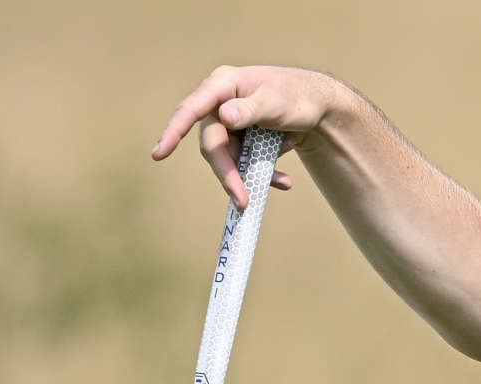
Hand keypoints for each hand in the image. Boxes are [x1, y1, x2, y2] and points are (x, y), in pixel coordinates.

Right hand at [152, 66, 346, 207]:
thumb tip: (223, 117)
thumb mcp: (274, 102)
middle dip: (228, 173)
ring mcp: (232, 122)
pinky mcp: (243, 137)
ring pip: (230, 157)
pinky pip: (245, 160)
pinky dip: (263, 172)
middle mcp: (221, 103)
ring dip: (253, 173)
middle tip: (242, 200)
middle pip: (213, 144)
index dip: (173, 132)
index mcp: (222, 86)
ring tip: (285, 181)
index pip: (191, 110)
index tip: (159, 155)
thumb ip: (249, 110)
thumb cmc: (297, 95)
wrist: (321, 105)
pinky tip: (285, 181)